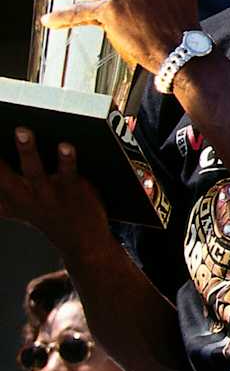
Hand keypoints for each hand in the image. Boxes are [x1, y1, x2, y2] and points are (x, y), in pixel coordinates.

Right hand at [0, 129, 109, 254]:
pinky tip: (65, 146)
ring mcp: (47, 193)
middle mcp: (23, 197)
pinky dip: (67, 160)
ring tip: (21, 131)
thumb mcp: (11, 206)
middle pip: (3, 178)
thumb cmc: (43, 213)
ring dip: (26, 151)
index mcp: (7, 200)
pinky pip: (68, 173)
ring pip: (34, 171)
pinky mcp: (72, 189)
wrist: (80, 239)